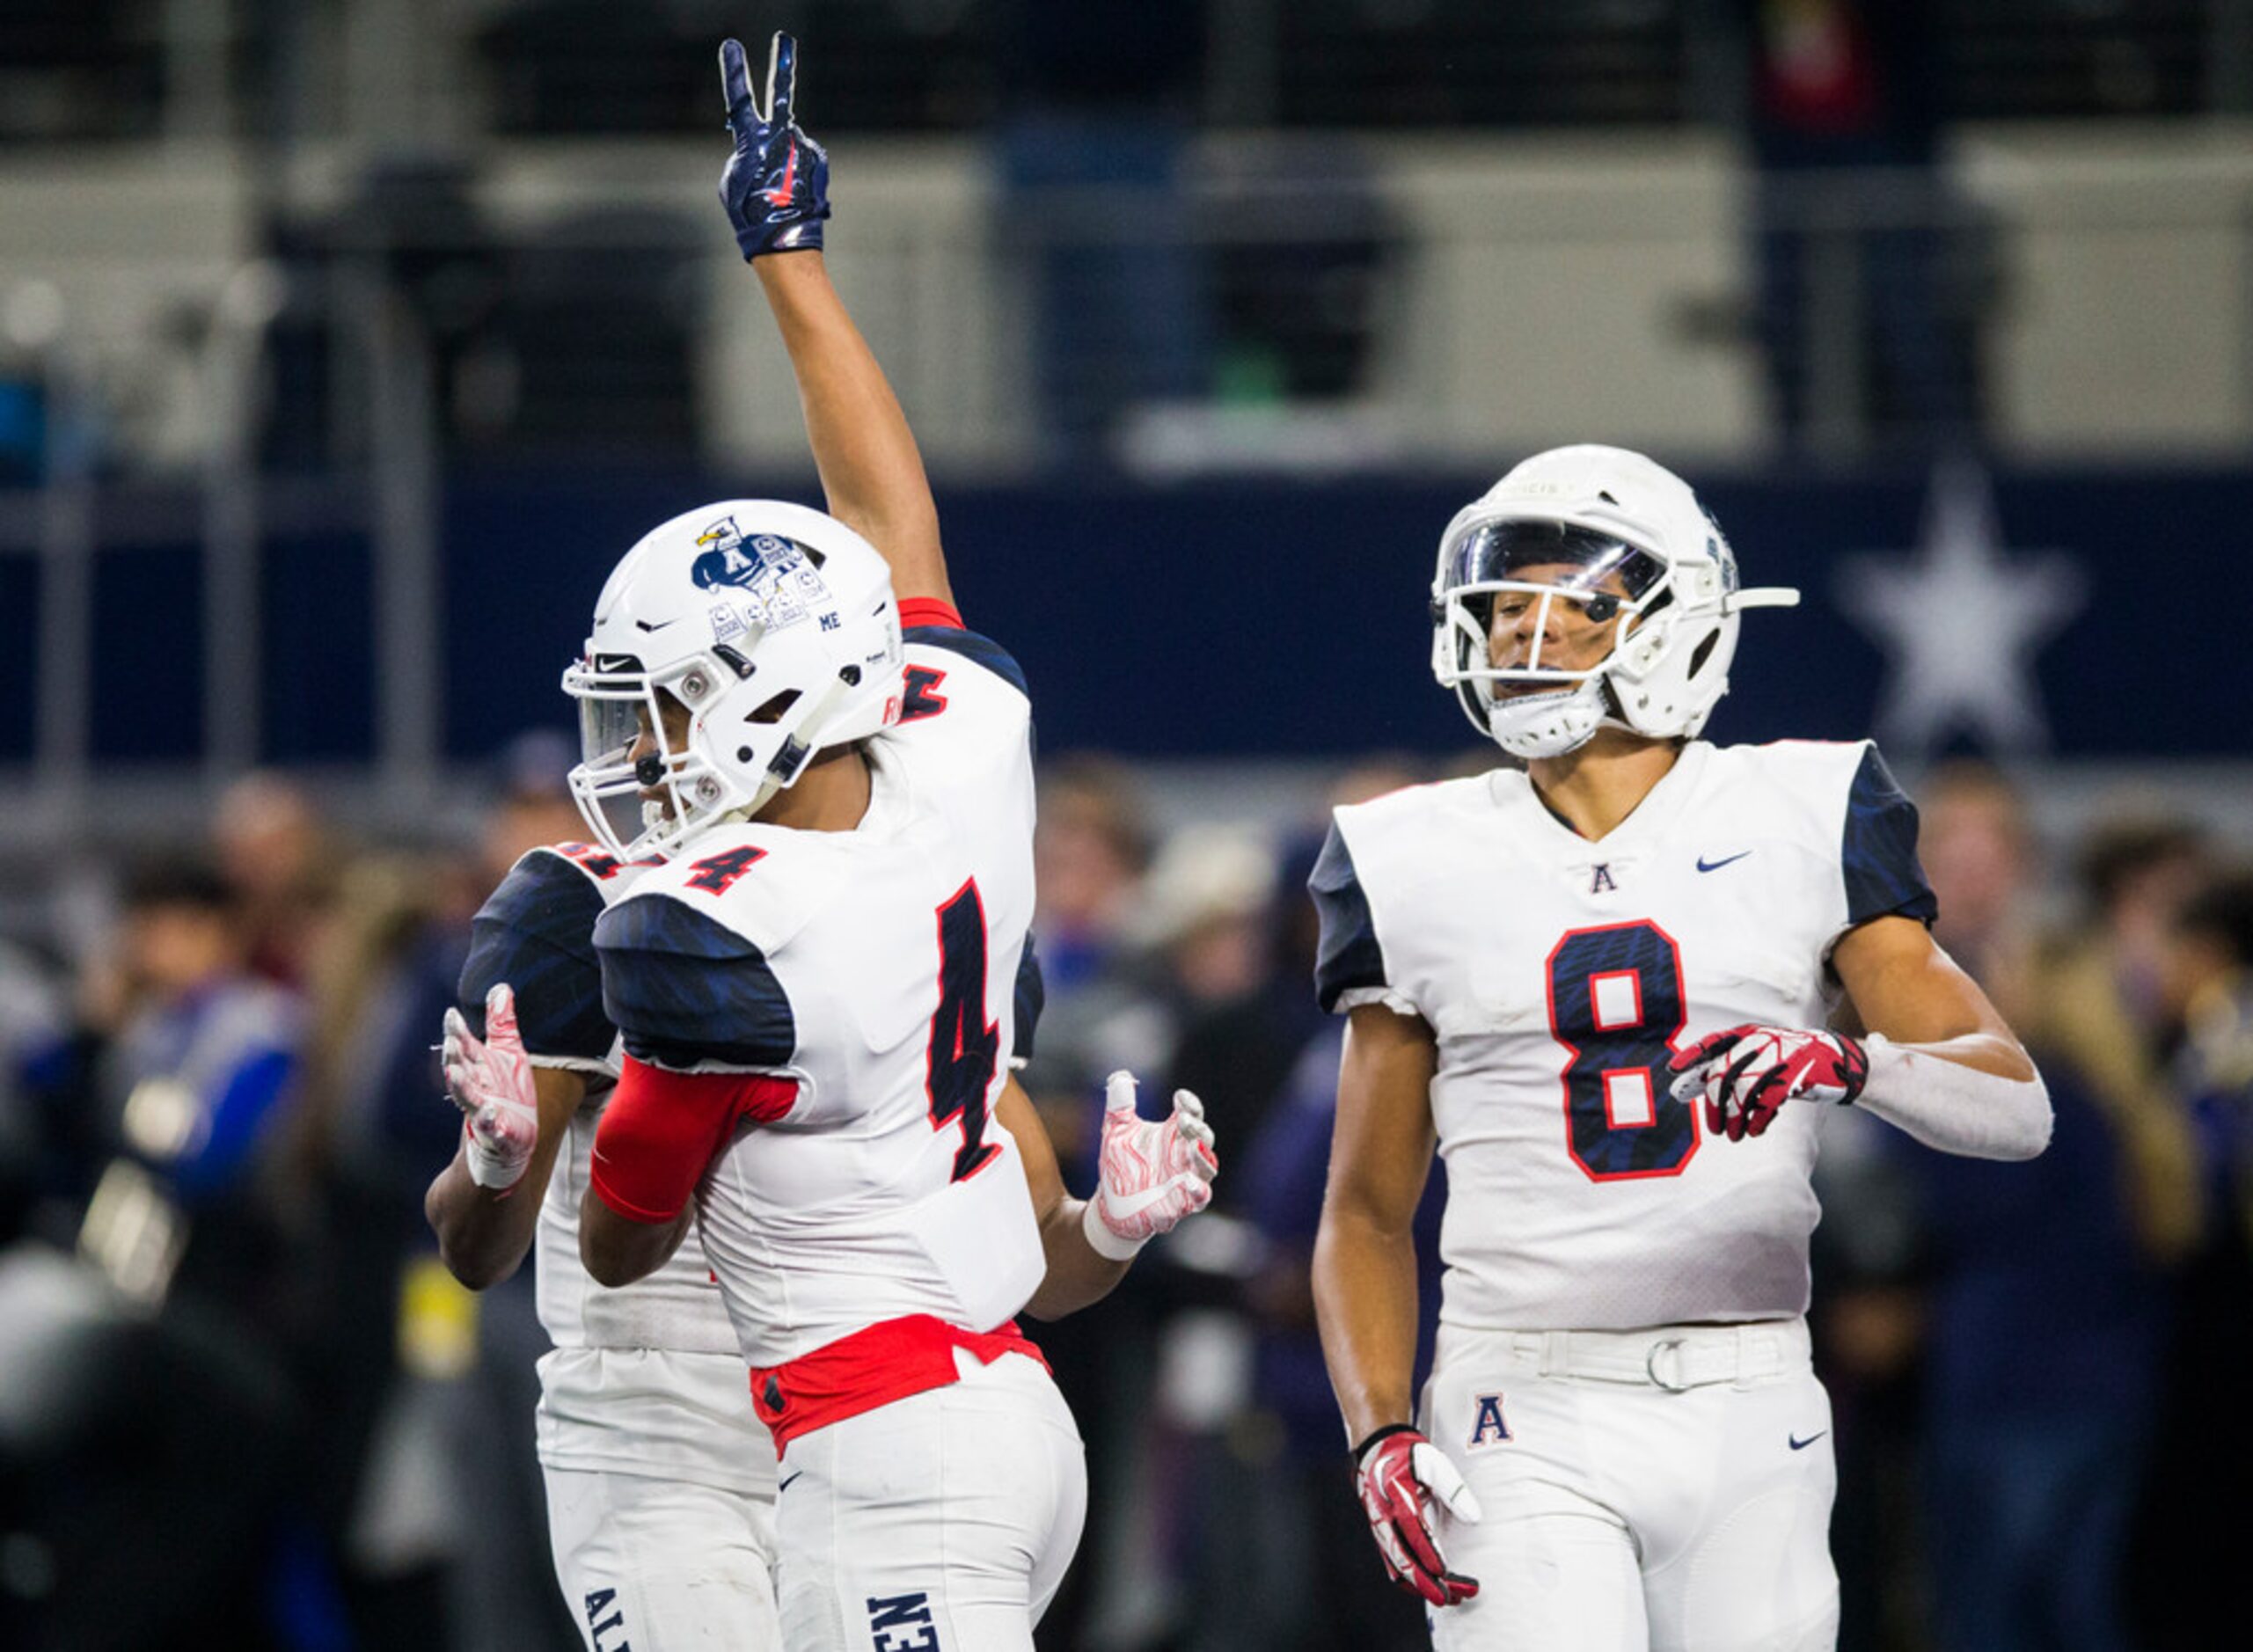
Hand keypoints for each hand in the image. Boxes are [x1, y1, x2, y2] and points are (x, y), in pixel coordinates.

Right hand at [442, 984, 538, 1189]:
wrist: (507, 1145)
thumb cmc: (506, 1094)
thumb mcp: (508, 1054)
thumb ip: (502, 1023)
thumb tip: (501, 987)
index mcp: (478, 1070)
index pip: (464, 1049)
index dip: (457, 1032)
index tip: (451, 1015)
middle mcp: (476, 1091)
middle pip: (461, 1072)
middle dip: (455, 1057)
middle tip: (451, 1042)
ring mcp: (485, 1115)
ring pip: (469, 1100)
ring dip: (462, 1088)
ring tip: (455, 1074)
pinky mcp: (500, 1137)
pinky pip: (493, 1131)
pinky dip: (491, 1124)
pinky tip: (490, 1115)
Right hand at [718, 32, 829, 259]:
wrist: (785, 241)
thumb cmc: (751, 215)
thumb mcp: (733, 181)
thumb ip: (745, 152)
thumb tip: (765, 144)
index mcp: (752, 141)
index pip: (740, 100)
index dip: (735, 73)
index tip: (732, 46)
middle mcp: (782, 138)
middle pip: (781, 96)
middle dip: (782, 65)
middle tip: (784, 39)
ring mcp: (803, 147)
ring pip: (788, 142)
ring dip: (782, 160)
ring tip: (778, 188)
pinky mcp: (818, 159)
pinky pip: (802, 156)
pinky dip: (796, 169)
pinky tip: (792, 189)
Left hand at [1083, 1070, 1218, 1259]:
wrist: (1111, 1204)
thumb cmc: (1120, 1164)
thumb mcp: (1115, 1130)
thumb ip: (1119, 1104)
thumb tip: (1120, 1075)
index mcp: (1173, 1133)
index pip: (1191, 1113)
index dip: (1190, 1104)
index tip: (1179, 1097)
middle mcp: (1184, 1155)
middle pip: (1204, 1137)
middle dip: (1197, 1128)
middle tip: (1183, 1120)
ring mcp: (1186, 1179)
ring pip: (1208, 1167)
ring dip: (1203, 1157)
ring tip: (1192, 1147)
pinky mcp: (1181, 1204)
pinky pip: (1199, 1198)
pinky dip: (1198, 1191)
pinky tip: (1189, 1182)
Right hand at [1354, 1426, 1482, 1608]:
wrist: (1378, 1451)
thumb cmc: (1410, 1456)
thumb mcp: (1434, 1462)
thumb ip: (1454, 1489)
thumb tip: (1474, 1518)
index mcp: (1395, 1495)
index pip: (1411, 1529)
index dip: (1426, 1551)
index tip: (1444, 1570)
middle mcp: (1384, 1517)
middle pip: (1402, 1557)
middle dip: (1426, 1582)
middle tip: (1452, 1598)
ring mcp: (1381, 1530)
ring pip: (1398, 1567)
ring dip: (1423, 1586)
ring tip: (1453, 1599)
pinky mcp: (1383, 1537)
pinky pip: (1394, 1565)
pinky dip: (1413, 1580)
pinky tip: (1434, 1587)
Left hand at [1668, 1023, 1870, 1140]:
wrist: (1838, 1063)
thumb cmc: (1789, 1064)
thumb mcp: (1757, 1060)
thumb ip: (1725, 1069)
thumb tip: (1686, 1085)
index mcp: (1749, 1035)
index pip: (1714, 1042)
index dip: (1692, 1056)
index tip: (1673, 1071)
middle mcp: (1761, 1042)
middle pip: (1725, 1074)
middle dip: (1715, 1106)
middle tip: (1715, 1129)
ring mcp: (1780, 1056)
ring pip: (1744, 1090)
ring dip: (1735, 1118)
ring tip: (1734, 1136)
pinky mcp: (1798, 1074)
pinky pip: (1768, 1101)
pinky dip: (1758, 1119)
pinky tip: (1755, 1131)